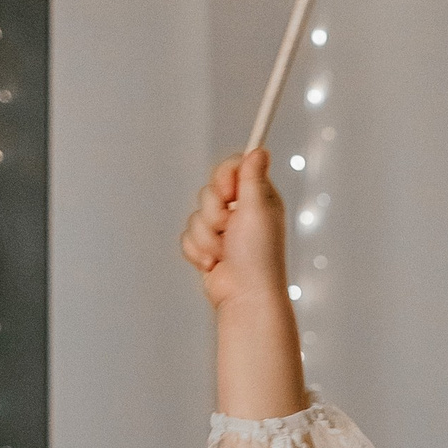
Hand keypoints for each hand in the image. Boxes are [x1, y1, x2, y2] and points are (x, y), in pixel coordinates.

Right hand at [180, 149, 286, 313]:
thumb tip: (259, 150)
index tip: (227, 193)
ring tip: (223, 252)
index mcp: (258, 199)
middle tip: (228, 228)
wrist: (245, 296)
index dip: (223, 178)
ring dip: (206, 236)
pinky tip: (214, 263)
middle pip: (209, 191)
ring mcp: (223, 231)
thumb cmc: (258, 256)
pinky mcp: (208, 247)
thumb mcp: (258, 209)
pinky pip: (188, 236)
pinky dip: (198, 251)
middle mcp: (241, 212)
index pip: (232, 168)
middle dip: (213, 213)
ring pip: (195, 215)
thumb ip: (253, 177)